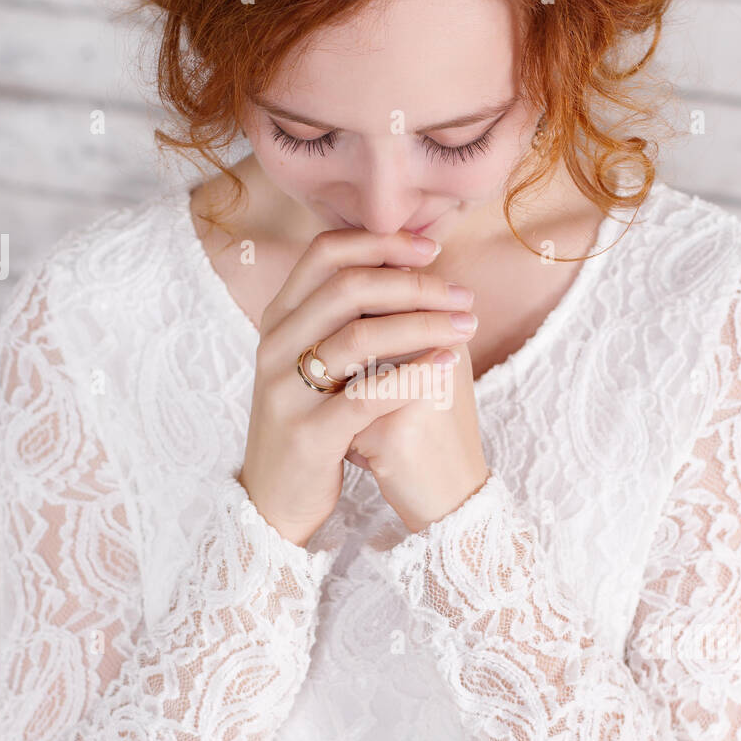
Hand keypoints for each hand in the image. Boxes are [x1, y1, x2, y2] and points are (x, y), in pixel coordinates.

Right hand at [238, 228, 479, 546]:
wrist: (275, 499)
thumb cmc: (311, 422)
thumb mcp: (313, 362)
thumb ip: (343, 317)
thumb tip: (403, 266)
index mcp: (278, 320)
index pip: (324, 253)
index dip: (381, 242)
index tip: (431, 249)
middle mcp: (274, 346)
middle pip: (347, 287)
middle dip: (414, 284)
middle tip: (462, 294)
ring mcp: (286, 391)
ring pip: (358, 336)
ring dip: (423, 325)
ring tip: (466, 325)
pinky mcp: (308, 435)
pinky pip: (367, 396)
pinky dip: (414, 375)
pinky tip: (449, 365)